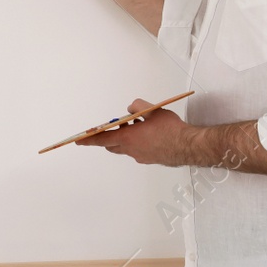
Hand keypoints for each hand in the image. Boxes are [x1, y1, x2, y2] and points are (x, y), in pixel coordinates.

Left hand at [74, 99, 197, 166]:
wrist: (188, 146)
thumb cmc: (170, 129)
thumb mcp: (152, 110)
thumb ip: (137, 106)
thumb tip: (131, 109)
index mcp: (127, 138)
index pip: (102, 139)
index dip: (89, 140)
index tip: (78, 141)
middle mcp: (131, 150)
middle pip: (113, 145)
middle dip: (110, 136)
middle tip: (117, 125)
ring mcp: (140, 156)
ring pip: (126, 148)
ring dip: (126, 138)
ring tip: (137, 126)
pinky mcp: (150, 159)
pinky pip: (138, 151)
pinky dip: (138, 143)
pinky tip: (149, 135)